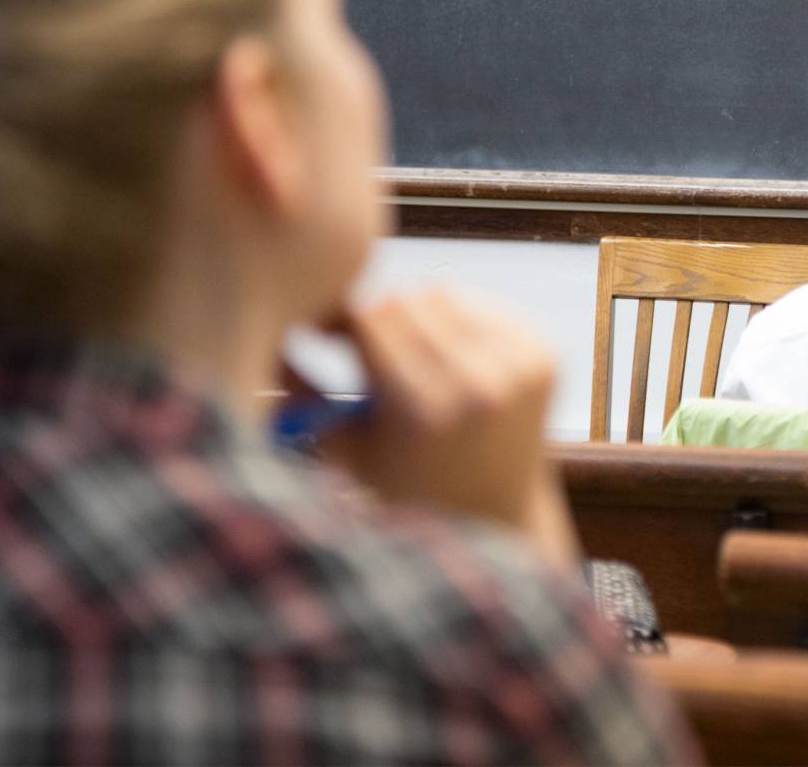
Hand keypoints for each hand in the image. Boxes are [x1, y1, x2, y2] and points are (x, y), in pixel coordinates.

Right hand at [317, 290, 580, 569]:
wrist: (494, 512)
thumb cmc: (404, 488)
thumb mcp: (347, 449)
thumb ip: (304, 395)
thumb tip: (264, 332)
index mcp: (425, 411)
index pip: (370, 319)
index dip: (341, 323)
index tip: (327, 335)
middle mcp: (479, 385)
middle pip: (406, 301)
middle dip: (380, 319)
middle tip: (366, 345)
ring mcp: (519, 368)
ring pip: (444, 296)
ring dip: (419, 316)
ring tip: (409, 358)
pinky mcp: (543, 356)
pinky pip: (484, 306)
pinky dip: (460, 322)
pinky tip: (449, 358)